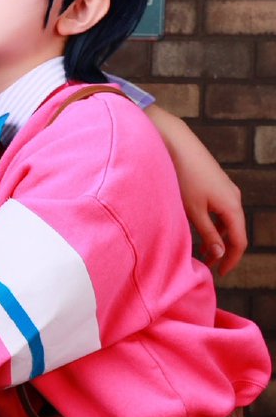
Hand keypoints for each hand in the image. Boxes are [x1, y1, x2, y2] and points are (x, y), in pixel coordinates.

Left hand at [146, 105, 246, 274]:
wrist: (177, 143)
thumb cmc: (184, 177)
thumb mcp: (194, 211)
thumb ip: (208, 234)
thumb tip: (220, 254)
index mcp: (233, 206)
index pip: (239, 242)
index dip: (231, 260)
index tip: (220, 273)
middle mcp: (234, 197)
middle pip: (235, 231)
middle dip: (223, 250)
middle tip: (207, 264)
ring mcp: (226, 188)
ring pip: (227, 220)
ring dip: (216, 236)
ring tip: (200, 249)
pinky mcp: (216, 181)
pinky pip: (220, 208)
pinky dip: (213, 222)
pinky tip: (197, 226)